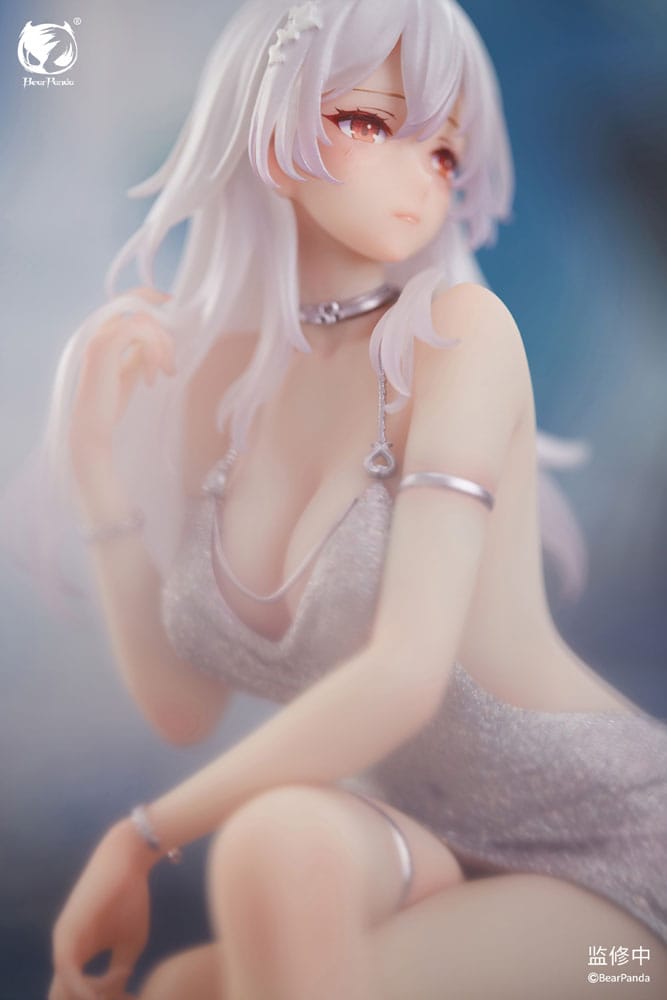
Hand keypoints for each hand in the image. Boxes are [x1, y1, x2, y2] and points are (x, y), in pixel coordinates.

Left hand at [49, 820, 155, 999]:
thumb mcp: (128, 946)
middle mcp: (65, 954)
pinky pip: (66, 971)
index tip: (130, 999)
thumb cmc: (129, 899)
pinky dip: (83, 988)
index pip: (76, 996)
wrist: (127, 861)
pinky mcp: (65, 932)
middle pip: (64, 997)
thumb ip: (117, 975)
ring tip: (118, 995)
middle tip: (122, 999)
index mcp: (78, 958)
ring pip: (64, 990)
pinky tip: (105, 989)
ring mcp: (63, 943)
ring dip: (89, 998)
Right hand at [69, 287, 173, 477]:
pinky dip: (152, 352)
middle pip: (141, 312)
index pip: (125, 302)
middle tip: (171, 368)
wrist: (93, 426)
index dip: (148, 295)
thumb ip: (140, 352)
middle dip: (164, 337)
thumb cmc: (110, 404)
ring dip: (161, 347)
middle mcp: (98, 332)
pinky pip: (139, 332)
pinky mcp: (105, 347)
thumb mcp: (130, 372)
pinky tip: (150, 378)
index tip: (170, 300)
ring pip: (143, 322)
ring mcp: (99, 338)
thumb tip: (157, 341)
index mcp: (103, 336)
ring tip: (164, 374)